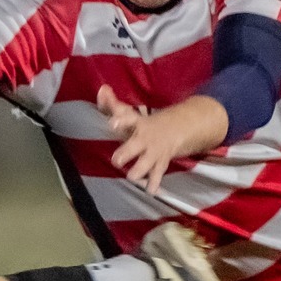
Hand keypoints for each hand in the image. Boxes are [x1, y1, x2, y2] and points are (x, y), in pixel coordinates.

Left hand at [95, 85, 227, 194]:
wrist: (178, 128)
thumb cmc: (144, 123)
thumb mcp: (130, 113)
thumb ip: (112, 104)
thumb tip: (101, 89)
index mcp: (136, 123)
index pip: (128, 119)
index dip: (120, 121)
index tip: (113, 124)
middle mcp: (145, 137)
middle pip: (135, 145)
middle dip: (126, 152)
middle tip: (116, 160)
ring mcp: (154, 151)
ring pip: (146, 162)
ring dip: (139, 170)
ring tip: (131, 176)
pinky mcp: (161, 162)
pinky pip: (157, 174)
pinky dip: (154, 183)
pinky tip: (150, 191)